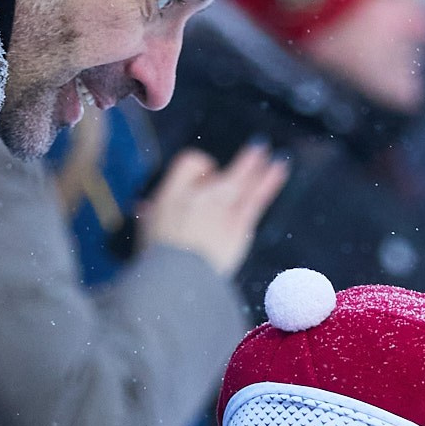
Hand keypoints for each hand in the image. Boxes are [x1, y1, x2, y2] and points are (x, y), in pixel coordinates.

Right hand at [136, 144, 288, 277]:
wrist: (178, 278)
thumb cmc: (159, 258)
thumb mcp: (145, 232)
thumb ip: (149, 215)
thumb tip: (145, 208)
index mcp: (172, 193)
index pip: (191, 162)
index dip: (201, 165)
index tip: (208, 174)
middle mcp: (199, 195)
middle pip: (224, 168)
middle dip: (244, 159)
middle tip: (259, 147)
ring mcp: (221, 208)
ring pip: (244, 179)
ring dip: (260, 165)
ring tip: (275, 156)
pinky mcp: (238, 225)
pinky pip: (257, 197)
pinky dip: (270, 181)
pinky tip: (279, 169)